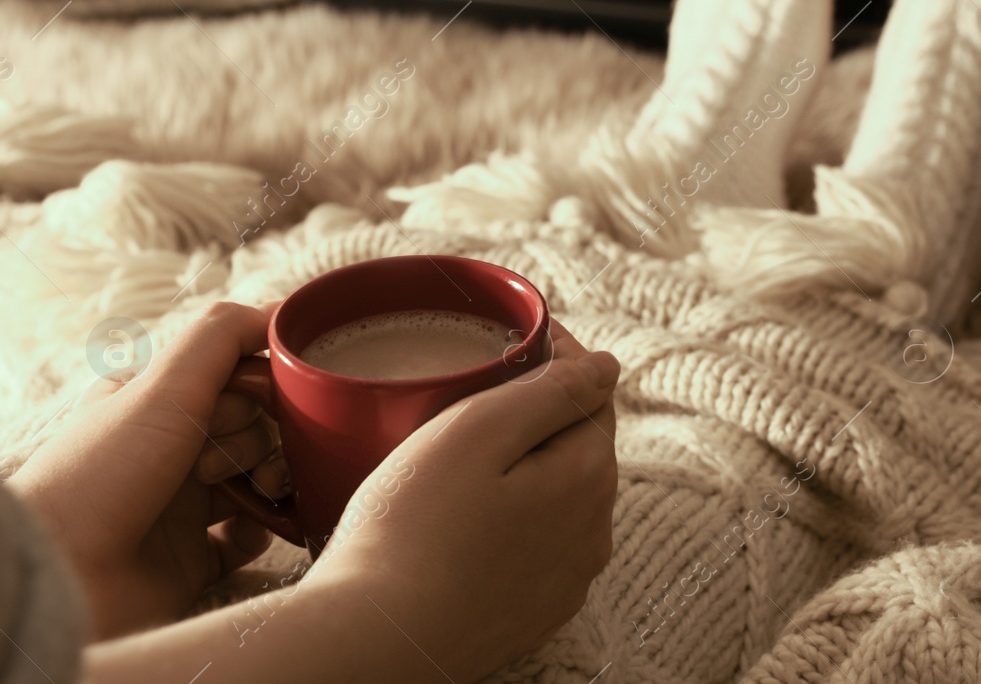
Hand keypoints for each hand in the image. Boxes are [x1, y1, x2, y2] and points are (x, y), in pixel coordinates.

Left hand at [12, 302, 286, 638]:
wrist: (60, 580)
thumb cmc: (100, 475)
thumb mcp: (162, 386)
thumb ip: (222, 336)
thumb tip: (281, 308)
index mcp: (152, 403)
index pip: (232, 376)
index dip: (258, 385)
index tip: (266, 398)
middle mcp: (166, 450)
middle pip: (252, 425)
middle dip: (260, 436)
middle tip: (226, 460)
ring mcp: (180, 507)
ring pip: (256, 475)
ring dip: (272, 477)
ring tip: (262, 490)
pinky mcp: (192, 559)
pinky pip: (250, 533)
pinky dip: (264, 526)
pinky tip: (257, 523)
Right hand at [301, 321, 620, 681]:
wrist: (373, 641)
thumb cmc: (414, 528)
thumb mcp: (479, 431)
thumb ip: (552, 390)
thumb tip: (607, 366)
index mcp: (590, 478)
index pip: (592, 394)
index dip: (558, 359)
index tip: (514, 339)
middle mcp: (594, 533)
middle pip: (577, 445)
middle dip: (542, 411)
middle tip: (482, 385)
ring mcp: (565, 580)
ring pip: (557, 496)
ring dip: (527, 465)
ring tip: (468, 447)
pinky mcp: (532, 613)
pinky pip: (535, 544)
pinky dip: (512, 516)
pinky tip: (467, 513)